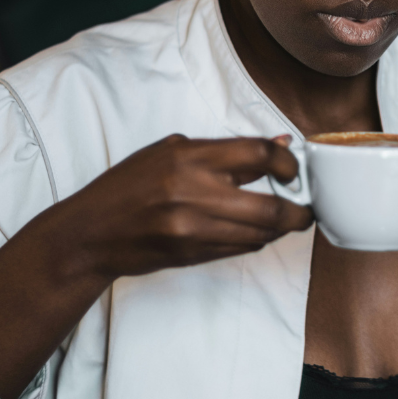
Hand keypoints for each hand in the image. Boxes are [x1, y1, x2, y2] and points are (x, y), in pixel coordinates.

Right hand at [49, 134, 313, 283]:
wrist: (91, 233)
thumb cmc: (128, 186)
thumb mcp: (170, 152)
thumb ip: (225, 149)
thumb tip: (279, 144)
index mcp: (189, 158)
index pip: (258, 154)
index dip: (288, 163)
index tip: (294, 169)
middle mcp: (194, 193)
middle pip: (271, 206)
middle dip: (299, 210)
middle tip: (306, 207)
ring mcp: (194, 228)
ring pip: (261, 233)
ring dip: (281, 228)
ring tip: (285, 218)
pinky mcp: (194, 254)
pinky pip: (242, 249)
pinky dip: (257, 240)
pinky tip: (255, 230)